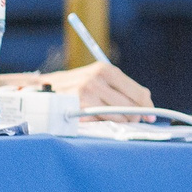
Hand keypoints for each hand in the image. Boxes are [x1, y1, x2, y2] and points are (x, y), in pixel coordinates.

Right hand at [29, 59, 152, 122]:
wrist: (40, 89)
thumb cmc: (73, 88)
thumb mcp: (96, 81)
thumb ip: (120, 91)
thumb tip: (146, 112)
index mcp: (106, 69)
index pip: (139, 92)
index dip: (148, 107)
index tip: (151, 117)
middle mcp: (98, 77)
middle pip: (132, 105)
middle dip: (134, 117)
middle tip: (130, 121)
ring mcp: (88, 90)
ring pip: (119, 115)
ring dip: (119, 121)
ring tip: (108, 117)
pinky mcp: (79, 103)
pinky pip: (103, 119)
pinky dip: (103, 122)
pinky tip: (96, 118)